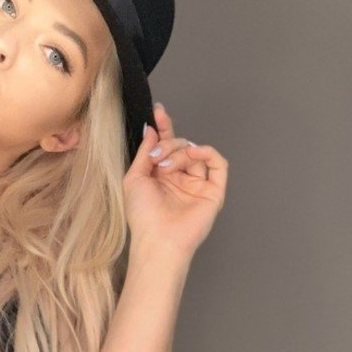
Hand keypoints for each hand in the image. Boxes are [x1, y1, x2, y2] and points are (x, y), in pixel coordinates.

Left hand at [123, 103, 228, 259]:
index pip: (167, 146)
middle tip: (156, 156)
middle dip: (168, 144)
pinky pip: (218, 164)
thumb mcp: (134, 178)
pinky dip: (206, 152)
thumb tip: (152, 129)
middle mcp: (180, 179)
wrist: (158, 239)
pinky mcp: (213, 192)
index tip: (158, 111)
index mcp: (161, 177)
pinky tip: (193, 153)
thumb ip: (145, 152)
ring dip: (180, 152)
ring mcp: (197, 185)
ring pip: (196, 152)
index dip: (164, 128)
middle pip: (181, 146)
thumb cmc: (143, 215)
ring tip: (166, 166)